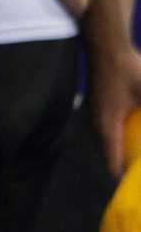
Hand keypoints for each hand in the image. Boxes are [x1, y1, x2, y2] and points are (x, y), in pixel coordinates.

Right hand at [88, 41, 140, 180]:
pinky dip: (122, 137)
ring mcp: (96, 116)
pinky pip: (110, 131)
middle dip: (126, 165)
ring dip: (123, 151)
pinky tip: (134, 134)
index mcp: (107, 127)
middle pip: (111, 155)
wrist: (106, 44)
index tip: (135, 187)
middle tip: (139, 174)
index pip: (113, 162)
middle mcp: (98, 125)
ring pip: (111, 142)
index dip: (124, 178)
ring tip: (138, 158)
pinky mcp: (100, 107)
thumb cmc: (127, 69)